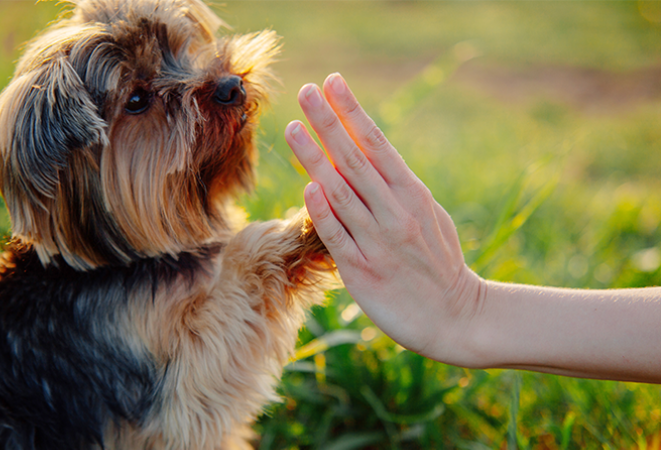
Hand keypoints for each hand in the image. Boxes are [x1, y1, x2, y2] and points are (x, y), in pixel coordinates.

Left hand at [285, 73, 484, 365]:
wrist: (457, 319)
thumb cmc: (440, 264)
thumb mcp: (429, 217)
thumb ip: (398, 189)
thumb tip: (367, 158)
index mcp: (414, 195)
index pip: (377, 144)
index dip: (352, 112)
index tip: (332, 82)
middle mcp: (396, 213)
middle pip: (355, 160)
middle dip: (329, 123)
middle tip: (305, 91)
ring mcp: (380, 242)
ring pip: (342, 193)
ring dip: (315, 158)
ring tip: (293, 128)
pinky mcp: (364, 273)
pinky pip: (339, 237)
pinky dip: (323, 211)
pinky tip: (308, 186)